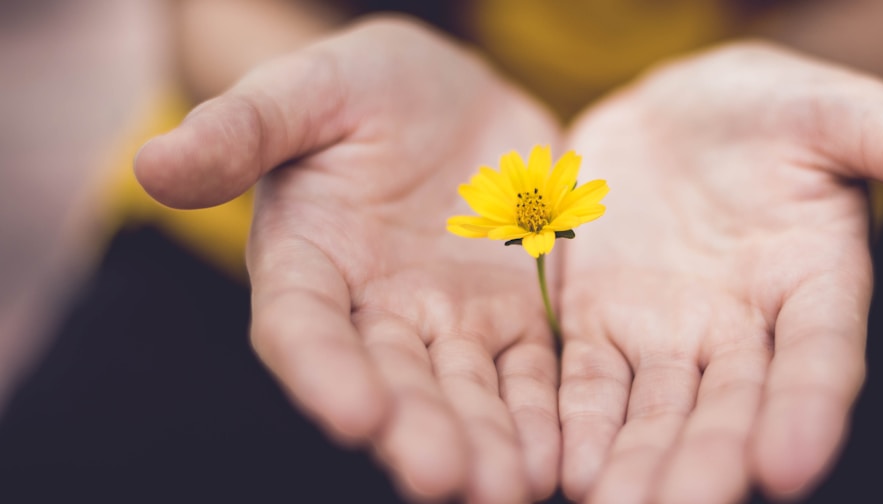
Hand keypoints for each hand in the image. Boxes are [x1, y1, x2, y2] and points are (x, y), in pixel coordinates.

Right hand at [136, 17, 561, 502]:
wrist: (452, 94)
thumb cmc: (363, 87)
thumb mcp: (308, 89)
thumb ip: (243, 128)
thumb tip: (153, 163)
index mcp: (308, 262)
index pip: (304, 328)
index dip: (324, 372)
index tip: (355, 415)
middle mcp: (373, 310)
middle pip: (392, 381)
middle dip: (417, 431)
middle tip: (444, 479)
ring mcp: (448, 320)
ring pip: (466, 392)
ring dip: (486, 442)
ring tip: (509, 488)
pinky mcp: (513, 316)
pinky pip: (530, 372)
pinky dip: (542, 415)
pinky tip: (558, 459)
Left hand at [556, 41, 882, 502]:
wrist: (677, 110)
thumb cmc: (774, 109)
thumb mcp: (844, 113)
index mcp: (816, 284)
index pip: (821, 356)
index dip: (810, 408)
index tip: (794, 464)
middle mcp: (746, 330)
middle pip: (731, 406)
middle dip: (709, 462)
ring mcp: (670, 334)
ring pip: (656, 412)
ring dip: (638, 464)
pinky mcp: (601, 324)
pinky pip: (586, 381)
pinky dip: (575, 423)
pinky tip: (562, 468)